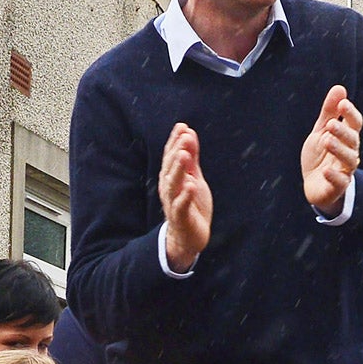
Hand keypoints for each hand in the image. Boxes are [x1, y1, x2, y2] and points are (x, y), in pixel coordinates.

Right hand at [159, 123, 211, 270]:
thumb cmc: (191, 204)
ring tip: (185, 155)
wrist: (189, 236)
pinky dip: (185, 195)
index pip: (171, 155)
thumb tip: (188, 132)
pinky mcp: (181, 217)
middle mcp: (169, 188)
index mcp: (171, 177)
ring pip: (173, 184)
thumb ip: (191, 157)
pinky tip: (191, 185)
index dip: (175, 141)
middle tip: (185, 137)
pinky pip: (181, 205)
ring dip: (178, 169)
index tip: (182, 126)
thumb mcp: (193, 176)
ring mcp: (173, 202)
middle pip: (170, 167)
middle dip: (177, 151)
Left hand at [301, 85, 361, 214]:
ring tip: (327, 141)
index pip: (355, 124)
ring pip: (349, 160)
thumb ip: (329, 112)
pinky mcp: (336, 188)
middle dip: (343, 132)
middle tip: (330, 124)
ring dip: (339, 150)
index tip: (343, 103)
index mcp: (347, 139)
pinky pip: (340, 183)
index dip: (350, 114)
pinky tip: (326, 170)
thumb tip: (339, 88)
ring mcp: (344, 171)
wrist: (313, 185)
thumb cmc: (320, 156)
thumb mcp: (321, 131)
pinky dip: (334, 176)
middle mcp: (349, 154)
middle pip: (353, 141)